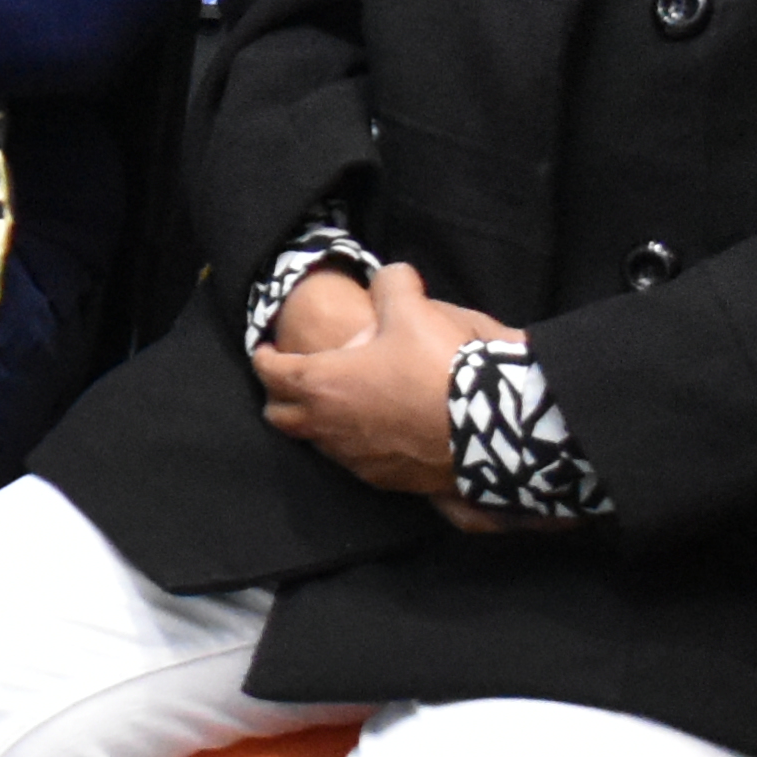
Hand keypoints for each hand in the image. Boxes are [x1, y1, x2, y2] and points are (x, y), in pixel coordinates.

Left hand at [253, 253, 508, 496]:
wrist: (493, 427)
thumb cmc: (440, 366)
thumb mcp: (412, 309)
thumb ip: (392, 285)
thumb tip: (391, 275)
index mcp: (323, 385)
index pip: (271, 373)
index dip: (263, 357)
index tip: (264, 348)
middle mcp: (331, 429)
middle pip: (282, 417)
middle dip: (281, 396)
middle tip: (292, 377)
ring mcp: (359, 460)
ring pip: (320, 442)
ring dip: (321, 421)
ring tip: (339, 399)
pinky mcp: (390, 481)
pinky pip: (358, 462)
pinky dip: (356, 443)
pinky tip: (377, 427)